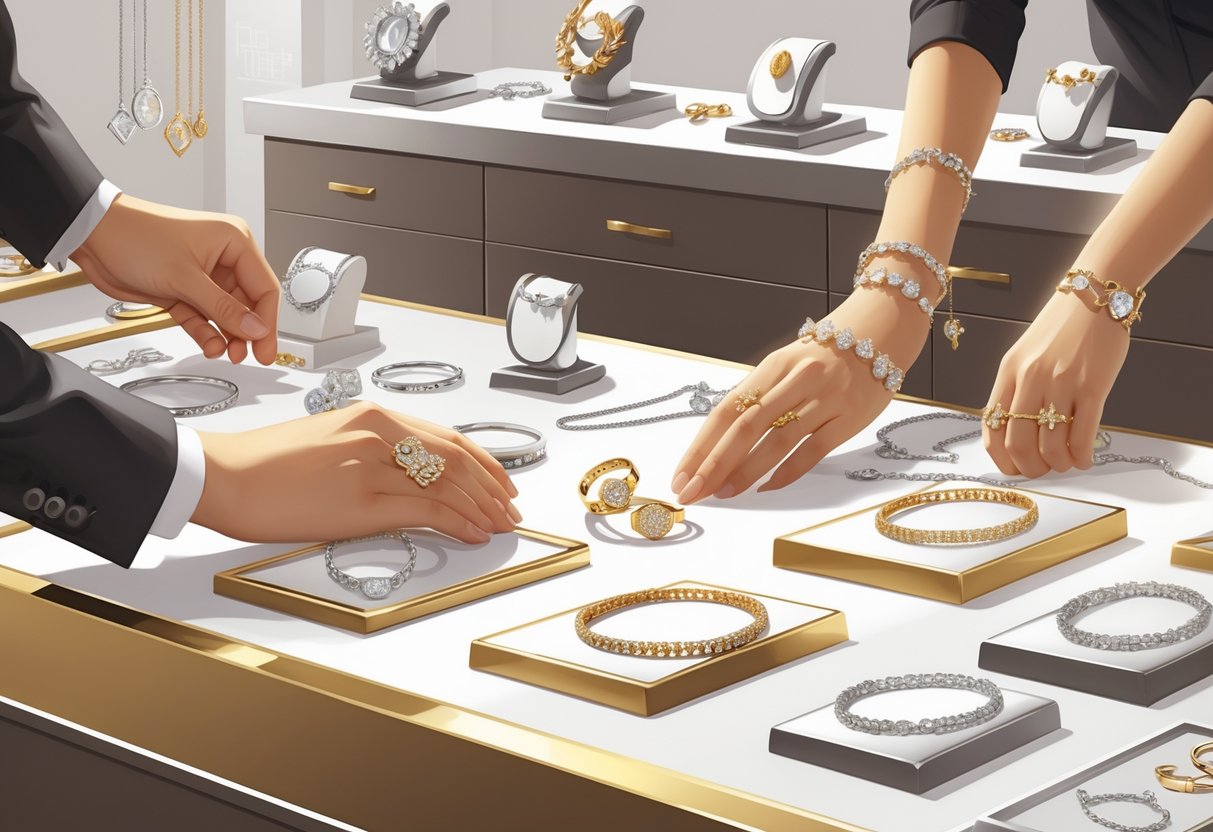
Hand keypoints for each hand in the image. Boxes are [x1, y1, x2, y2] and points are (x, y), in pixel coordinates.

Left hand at [72, 194, 279, 364]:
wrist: (93, 236)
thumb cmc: (135, 236)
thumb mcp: (185, 277)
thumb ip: (223, 308)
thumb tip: (256, 329)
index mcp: (234, 242)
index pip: (264, 288)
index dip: (268, 321)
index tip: (266, 347)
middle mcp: (223, 258)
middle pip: (248, 304)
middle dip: (247, 331)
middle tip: (249, 355)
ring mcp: (204, 276)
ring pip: (227, 314)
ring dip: (227, 335)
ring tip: (227, 353)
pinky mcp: (184, 290)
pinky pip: (204, 317)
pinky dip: (206, 332)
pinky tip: (210, 345)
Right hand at [192, 401, 521, 543]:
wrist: (224, 475)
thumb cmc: (268, 462)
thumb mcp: (331, 439)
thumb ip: (375, 450)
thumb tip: (416, 475)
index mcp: (372, 416)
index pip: (448, 437)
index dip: (485, 462)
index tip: (502, 480)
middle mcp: (378, 434)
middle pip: (458, 459)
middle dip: (493, 487)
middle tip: (511, 507)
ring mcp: (372, 466)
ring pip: (449, 486)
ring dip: (482, 508)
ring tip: (500, 524)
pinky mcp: (362, 501)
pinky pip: (426, 511)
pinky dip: (458, 522)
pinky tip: (473, 532)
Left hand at [670, 291, 927, 501]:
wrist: (880, 331)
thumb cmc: (825, 353)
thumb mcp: (785, 364)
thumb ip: (758, 398)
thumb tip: (719, 441)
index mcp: (771, 366)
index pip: (726, 410)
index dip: (700, 446)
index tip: (681, 474)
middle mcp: (795, 380)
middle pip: (745, 428)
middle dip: (714, 464)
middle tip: (693, 492)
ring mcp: (823, 399)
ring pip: (777, 441)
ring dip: (746, 471)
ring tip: (723, 493)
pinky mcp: (849, 418)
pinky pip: (812, 451)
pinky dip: (787, 472)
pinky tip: (766, 488)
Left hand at [983, 292, 1127, 476]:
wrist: (1095, 296)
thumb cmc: (1061, 328)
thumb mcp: (1024, 355)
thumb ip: (1016, 388)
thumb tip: (1014, 430)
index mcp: (1008, 373)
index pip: (992, 427)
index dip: (1001, 457)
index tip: (1014, 467)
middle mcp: (1030, 379)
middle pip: (1019, 443)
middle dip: (1031, 467)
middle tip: (1044, 470)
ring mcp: (1061, 383)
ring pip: (1051, 445)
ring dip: (1060, 464)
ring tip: (1067, 463)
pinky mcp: (1092, 385)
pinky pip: (1083, 434)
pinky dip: (1082, 455)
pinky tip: (1085, 458)